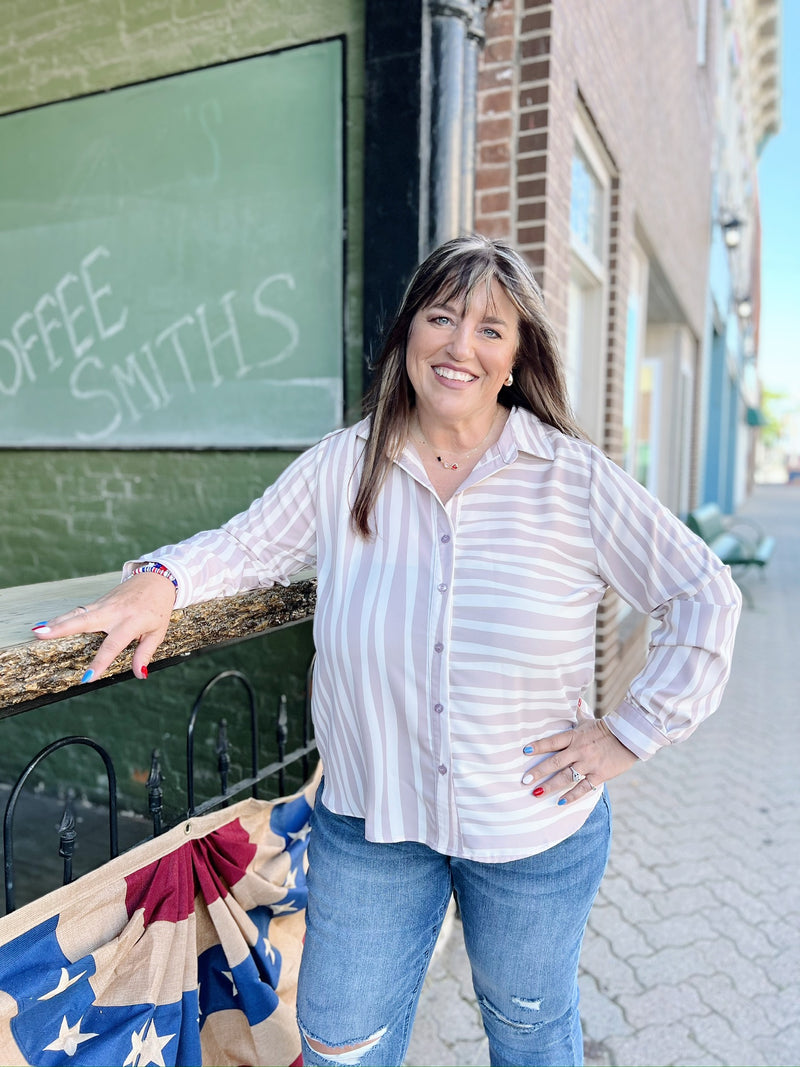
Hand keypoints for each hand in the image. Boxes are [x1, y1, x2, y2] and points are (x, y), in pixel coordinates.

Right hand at [31, 574, 176, 681]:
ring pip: (77, 613)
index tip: (88, 677)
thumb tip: (139, 674)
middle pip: (85, 621)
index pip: (113, 645)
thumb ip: (145, 653)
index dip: (101, 662)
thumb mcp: (157, 632)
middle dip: (63, 629)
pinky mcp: (99, 600)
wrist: (157, 580)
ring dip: (57, 622)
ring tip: (37, 631)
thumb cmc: (157, 608)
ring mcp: (104, 604)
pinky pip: (79, 610)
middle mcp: (114, 611)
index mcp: (132, 621)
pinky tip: (47, 624)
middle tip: (42, 635)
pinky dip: (63, 617)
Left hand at [521, 718, 637, 804]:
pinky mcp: (599, 775)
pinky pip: (583, 788)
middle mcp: (579, 751)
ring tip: (536, 793)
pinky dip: (571, 796)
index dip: (538, 746)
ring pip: (565, 777)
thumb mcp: (589, 720)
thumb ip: (578, 712)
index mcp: (575, 736)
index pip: (552, 741)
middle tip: (524, 780)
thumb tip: (574, 698)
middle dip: (538, 772)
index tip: (525, 751)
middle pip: (555, 762)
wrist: (630, 737)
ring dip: (550, 786)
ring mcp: (588, 764)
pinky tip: (559, 803)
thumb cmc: (606, 729)